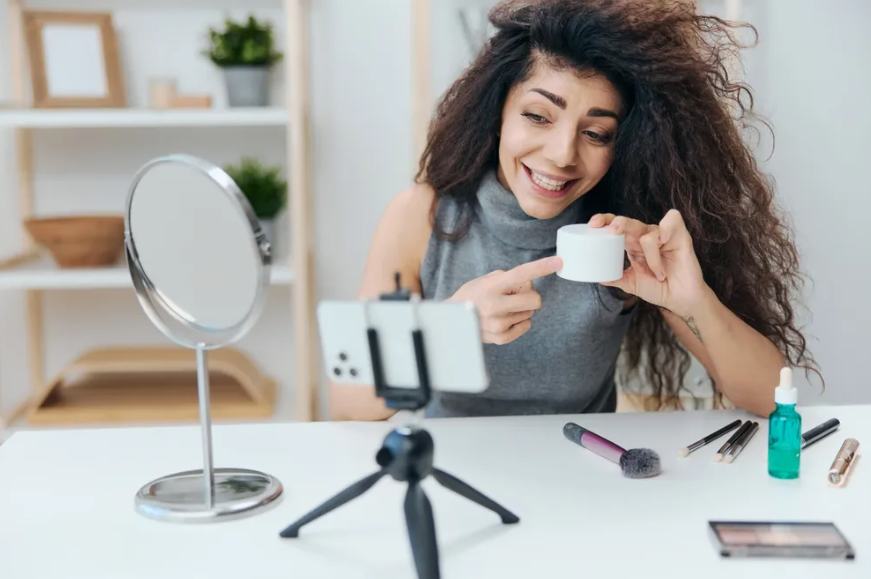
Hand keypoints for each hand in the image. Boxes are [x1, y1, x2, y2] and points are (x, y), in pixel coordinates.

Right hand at [448, 255, 561, 344]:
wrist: (453, 320)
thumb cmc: (473, 296)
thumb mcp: (486, 280)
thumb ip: (510, 279)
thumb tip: (529, 286)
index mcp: (492, 286)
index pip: (521, 274)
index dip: (541, 267)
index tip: (559, 261)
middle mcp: (495, 306)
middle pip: (535, 300)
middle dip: (531, 296)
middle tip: (515, 295)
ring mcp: (498, 324)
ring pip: (530, 313)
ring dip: (521, 309)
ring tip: (502, 309)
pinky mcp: (501, 337)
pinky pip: (526, 325)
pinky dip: (519, 321)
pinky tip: (503, 319)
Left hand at [588, 210, 710, 315]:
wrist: (680, 299)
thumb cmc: (658, 288)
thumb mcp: (631, 283)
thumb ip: (615, 278)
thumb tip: (597, 276)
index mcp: (632, 244)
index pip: (616, 225)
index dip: (605, 220)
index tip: (592, 225)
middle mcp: (646, 236)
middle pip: (628, 222)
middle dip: (618, 224)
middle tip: (612, 232)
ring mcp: (663, 234)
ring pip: (648, 231)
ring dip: (650, 254)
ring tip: (657, 274)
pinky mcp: (680, 234)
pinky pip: (669, 224)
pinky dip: (665, 235)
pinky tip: (666, 248)